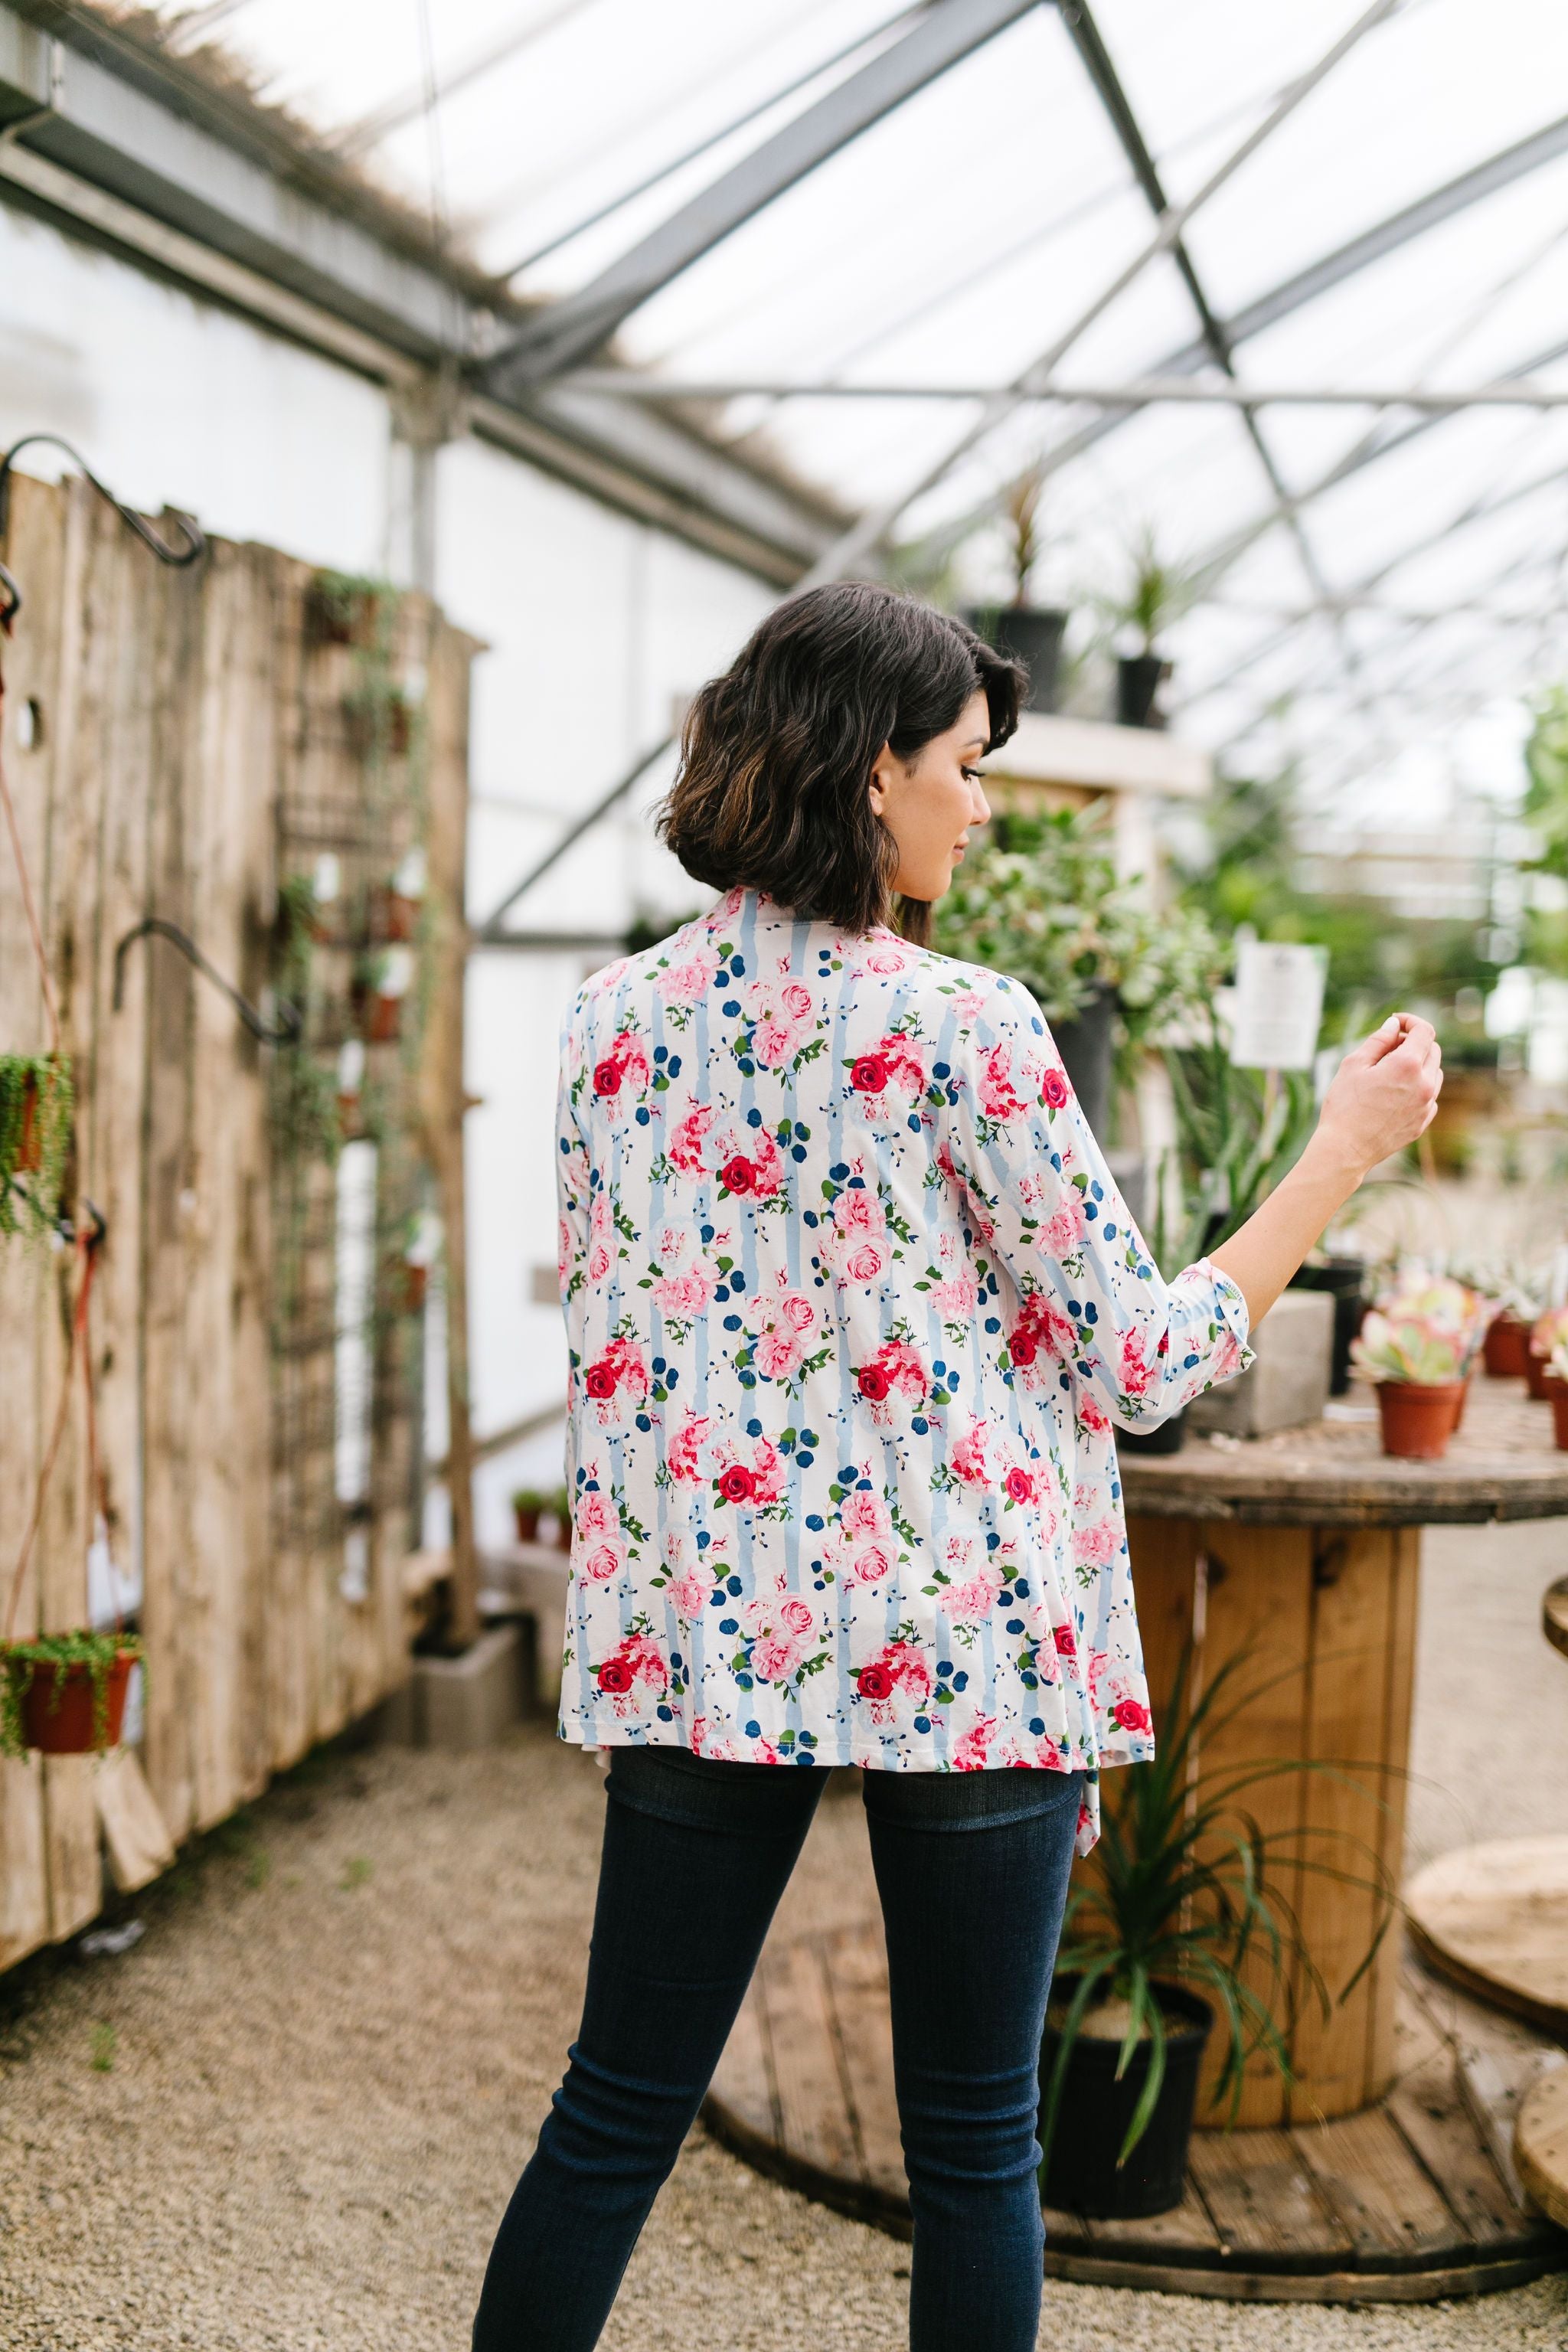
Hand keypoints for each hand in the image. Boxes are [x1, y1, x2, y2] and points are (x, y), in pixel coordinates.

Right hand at [1314, 1014, 1442, 1180]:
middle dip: (1414, 1042)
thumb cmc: (1344, 1106)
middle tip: (1388, 1049)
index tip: (1397, 1023)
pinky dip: (1418, 1088)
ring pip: (1435, 1073)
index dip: (1411, 1021)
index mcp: (1407, 1065)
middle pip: (1433, 1050)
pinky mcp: (1423, 1122)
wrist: (1345, 1149)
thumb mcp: (1354, 1065)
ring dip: (1419, 1065)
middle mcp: (1424, 1084)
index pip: (1425, 1031)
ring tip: (1390, 1073)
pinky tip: (1395, 1094)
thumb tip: (1393, 1025)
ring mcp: (1426, 1105)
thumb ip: (1378, 1040)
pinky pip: (1430, 1096)